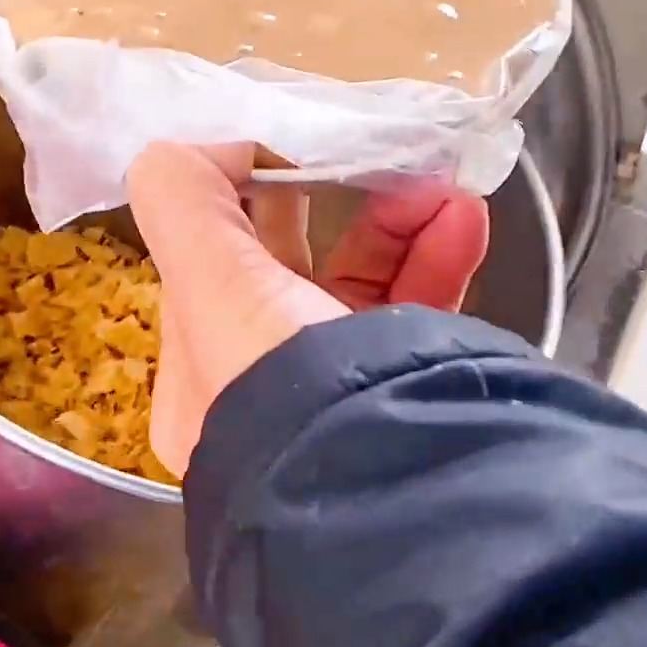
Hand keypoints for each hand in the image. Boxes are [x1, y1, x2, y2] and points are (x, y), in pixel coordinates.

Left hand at [127, 144, 489, 477]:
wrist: (395, 497)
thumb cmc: (281, 384)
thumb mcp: (207, 285)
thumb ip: (182, 201)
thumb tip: (211, 149)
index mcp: (201, 386)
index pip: (213, 274)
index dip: (245, 209)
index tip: (285, 161)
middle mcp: (265, 401)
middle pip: (292, 278)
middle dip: (336, 210)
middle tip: (368, 163)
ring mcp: (344, 406)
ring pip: (365, 293)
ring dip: (402, 227)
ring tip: (444, 190)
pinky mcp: (416, 404)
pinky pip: (422, 319)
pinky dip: (441, 262)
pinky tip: (464, 223)